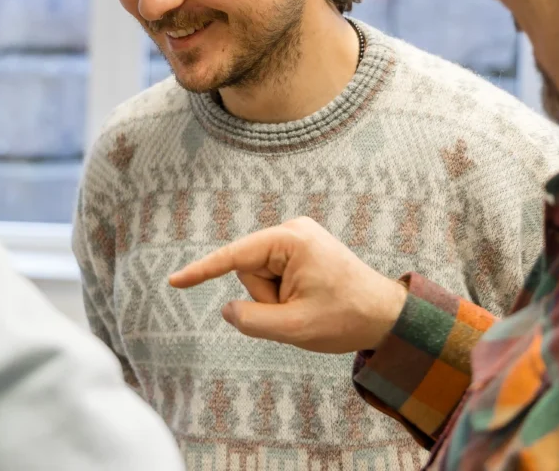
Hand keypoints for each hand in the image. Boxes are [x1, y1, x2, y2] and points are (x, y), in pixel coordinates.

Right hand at [169, 217, 407, 353]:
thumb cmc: (346, 317)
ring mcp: (299, 239)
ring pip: (261, 276)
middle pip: (250, 269)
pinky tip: (308, 299)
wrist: (385, 314)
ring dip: (276, 299)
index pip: (236, 256)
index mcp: (292, 240)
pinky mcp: (302, 250)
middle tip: (298, 311)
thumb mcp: (294, 328)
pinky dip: (283, 295)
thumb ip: (252, 320)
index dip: (202, 270)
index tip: (174, 281)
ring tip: (308, 305)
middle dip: (265, 297)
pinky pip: (275, 276)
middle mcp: (293, 231)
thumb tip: (227, 309)